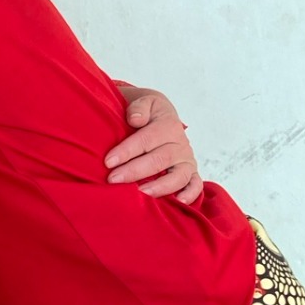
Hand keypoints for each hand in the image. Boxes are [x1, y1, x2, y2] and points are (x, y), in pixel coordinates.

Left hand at [106, 85, 203, 203]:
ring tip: (141, 193)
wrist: (161, 117)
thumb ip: (139, 107)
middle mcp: (180, 143)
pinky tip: (179, 202)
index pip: (146, 139)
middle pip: (159, 159)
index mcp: (167, 125)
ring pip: (177, 175)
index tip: (108, 161)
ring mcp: (186, 160)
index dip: (127, 151)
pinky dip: (190, 194)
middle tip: (113, 180)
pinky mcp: (190, 173)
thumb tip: (135, 119)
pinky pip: (195, 185)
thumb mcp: (143, 102)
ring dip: (160, 186)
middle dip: (135, 171)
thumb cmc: (147, 113)